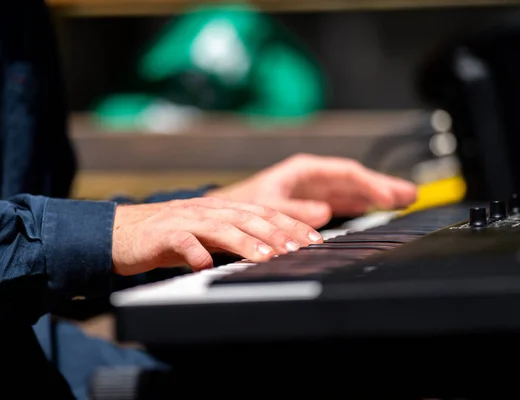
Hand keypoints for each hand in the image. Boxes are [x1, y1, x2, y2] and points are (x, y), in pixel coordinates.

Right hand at [111, 197, 322, 274]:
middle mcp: (207, 209)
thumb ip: (234, 240)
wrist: (121, 231)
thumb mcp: (206, 235)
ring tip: (267, 257)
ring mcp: (184, 219)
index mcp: (220, 208)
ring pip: (220, 227)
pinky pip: (182, 242)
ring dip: (245, 242)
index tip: (314, 240)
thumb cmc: (167, 236)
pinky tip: (205, 266)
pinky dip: (195, 253)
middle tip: (301, 248)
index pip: (262, 213)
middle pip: (248, 217)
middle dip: (277, 232)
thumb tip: (270, 252)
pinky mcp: (162, 234)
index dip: (290, 224)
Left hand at [206, 154, 417, 227]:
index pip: (345, 173)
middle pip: (355, 178)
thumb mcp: (267, 205)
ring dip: (377, 194)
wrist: (227, 212)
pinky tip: (378, 208)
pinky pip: (344, 201)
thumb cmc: (243, 204)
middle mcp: (313, 178)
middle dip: (382, 185)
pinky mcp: (313, 203)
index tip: (389, 196)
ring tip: (405, 199)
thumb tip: (324, 212)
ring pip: (352, 189)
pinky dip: (362, 204)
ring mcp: (315, 190)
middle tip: (411, 194)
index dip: (370, 183)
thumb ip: (294, 210)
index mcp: (304, 170)